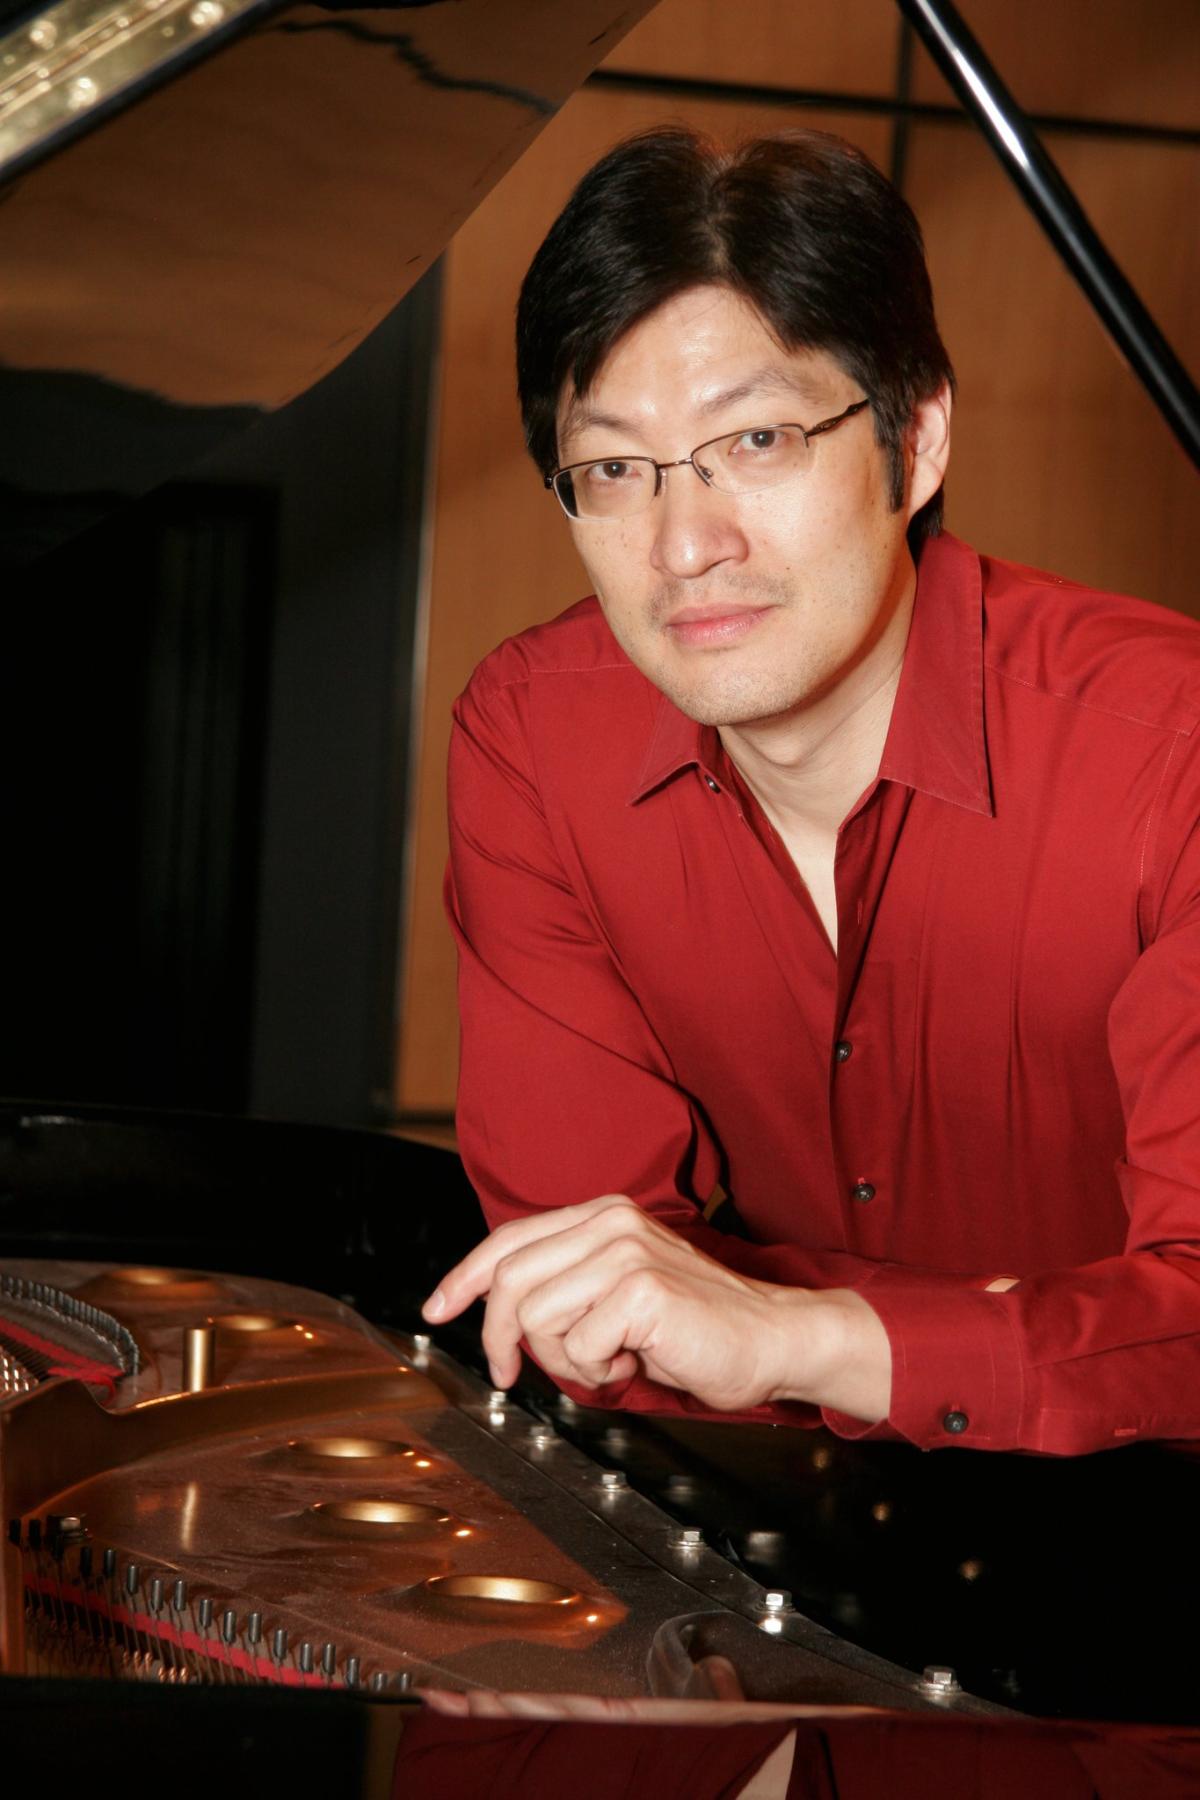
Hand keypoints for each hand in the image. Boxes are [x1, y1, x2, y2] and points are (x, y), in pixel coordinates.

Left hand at [422, 1196, 889, 1418]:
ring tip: (610, 1359)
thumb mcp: (618, 1297)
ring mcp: (625, 1250)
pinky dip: (597, 1371)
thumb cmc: (697, 1329)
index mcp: (601, 1216)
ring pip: (535, 1318)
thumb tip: (500, 1319)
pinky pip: (577, 1346)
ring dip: (565, 1360)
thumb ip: (567, 1290)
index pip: (509, 1240)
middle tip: (509, 1375)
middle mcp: (610, 1221)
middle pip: (509, 1282)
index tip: (437, 1310)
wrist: (772, 1340)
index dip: (463, 1277)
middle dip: (498, 1338)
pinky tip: (636, 1360)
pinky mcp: (641, 1288)